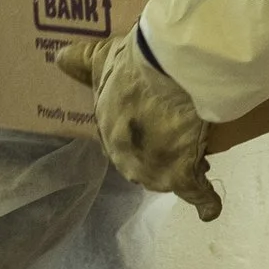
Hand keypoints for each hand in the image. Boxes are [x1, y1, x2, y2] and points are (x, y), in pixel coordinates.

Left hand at [55, 27, 221, 220]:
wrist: (169, 76)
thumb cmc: (135, 67)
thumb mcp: (102, 58)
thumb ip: (81, 62)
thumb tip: (58, 59)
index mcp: (108, 129)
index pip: (119, 138)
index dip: (140, 131)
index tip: (155, 124)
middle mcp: (125, 156)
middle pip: (143, 159)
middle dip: (159, 152)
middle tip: (179, 138)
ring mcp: (152, 170)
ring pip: (167, 174)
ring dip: (182, 166)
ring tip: (201, 157)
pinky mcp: (181, 175)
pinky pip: (196, 193)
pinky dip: (204, 202)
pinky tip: (210, 210)